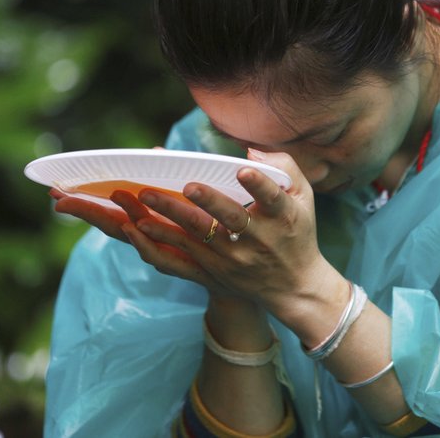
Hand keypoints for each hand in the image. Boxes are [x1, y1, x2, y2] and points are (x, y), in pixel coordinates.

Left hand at [120, 150, 345, 326]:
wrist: (293, 286)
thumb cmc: (297, 230)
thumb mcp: (304, 197)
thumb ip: (283, 167)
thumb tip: (250, 152)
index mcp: (283, 218)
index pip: (272, 199)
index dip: (259, 186)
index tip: (244, 170)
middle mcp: (257, 241)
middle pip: (229, 219)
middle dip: (206, 202)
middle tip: (186, 184)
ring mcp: (231, 260)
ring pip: (196, 239)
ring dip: (168, 219)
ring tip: (143, 199)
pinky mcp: (211, 274)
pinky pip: (178, 261)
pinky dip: (155, 245)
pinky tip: (136, 229)